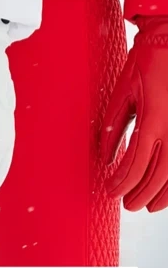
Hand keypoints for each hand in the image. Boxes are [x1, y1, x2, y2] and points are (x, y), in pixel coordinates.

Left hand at [101, 16, 167, 211]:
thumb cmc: (145, 62)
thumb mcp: (123, 91)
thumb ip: (113, 127)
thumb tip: (105, 158)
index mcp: (153, 118)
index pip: (136, 163)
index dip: (122, 183)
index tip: (111, 191)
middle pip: (158, 175)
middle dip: (140, 193)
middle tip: (127, 204)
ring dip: (161, 194)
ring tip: (147, 206)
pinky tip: (167, 189)